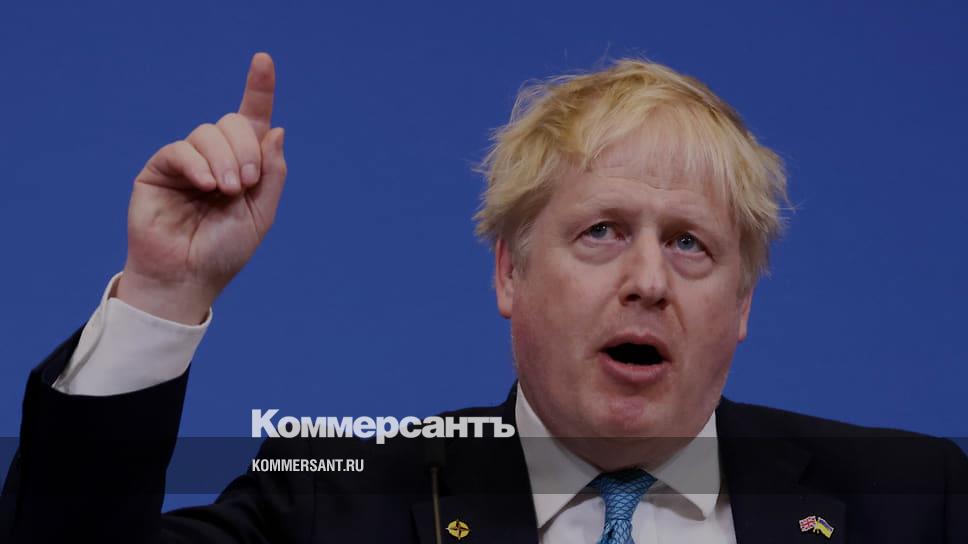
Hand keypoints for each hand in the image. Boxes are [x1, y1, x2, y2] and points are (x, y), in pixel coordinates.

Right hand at [115, 53, 286, 323]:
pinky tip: (206, 184)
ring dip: (225, 159)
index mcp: (244, 166)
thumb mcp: (260, 214)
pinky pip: (180, 149)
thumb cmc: (224, 251)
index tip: (264, 61)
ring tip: (227, 191)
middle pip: (234, 124)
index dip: (258, 89)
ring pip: (209, 133)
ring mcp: (187, 162)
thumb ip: (271, 173)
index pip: (253, 122)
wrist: (188, 278)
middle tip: (246, 183)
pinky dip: (197, 162)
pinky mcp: (159, 170)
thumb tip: (276, 128)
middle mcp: (216, 158)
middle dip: (246, 149)